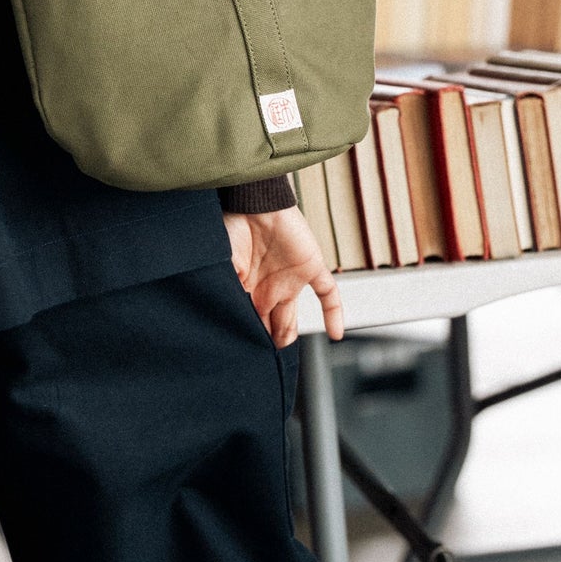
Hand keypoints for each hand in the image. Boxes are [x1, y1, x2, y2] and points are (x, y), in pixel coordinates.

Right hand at [223, 205, 343, 347]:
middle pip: (269, 326)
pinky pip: (327, 294)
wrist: (253, 199)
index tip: (244, 355)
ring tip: (283, 354)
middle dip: (265, 344)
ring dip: (289, 336)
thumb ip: (227, 292)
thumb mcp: (224, 264)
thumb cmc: (232, 226)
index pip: (250, 322)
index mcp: (248, 289)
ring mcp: (291, 280)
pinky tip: (336, 333)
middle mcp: (268, 289)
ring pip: (292, 319)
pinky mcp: (311, 267)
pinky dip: (334, 314)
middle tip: (261, 362)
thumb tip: (228, 321)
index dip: (248, 338)